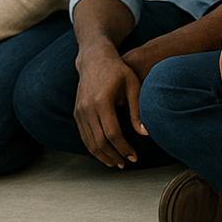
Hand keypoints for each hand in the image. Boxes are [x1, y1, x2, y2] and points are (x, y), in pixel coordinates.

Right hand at [73, 38, 145, 167]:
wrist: (94, 58)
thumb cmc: (117, 71)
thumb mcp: (132, 86)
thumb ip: (137, 110)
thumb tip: (145, 133)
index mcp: (102, 101)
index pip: (112, 133)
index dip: (123, 148)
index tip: (134, 157)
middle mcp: (87, 107)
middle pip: (99, 141)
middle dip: (113, 156)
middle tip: (126, 163)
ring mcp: (79, 110)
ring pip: (89, 142)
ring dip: (102, 155)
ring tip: (116, 162)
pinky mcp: (76, 112)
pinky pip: (83, 136)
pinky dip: (93, 148)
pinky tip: (104, 153)